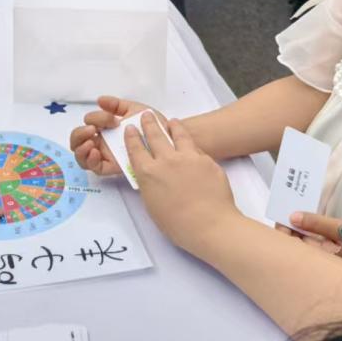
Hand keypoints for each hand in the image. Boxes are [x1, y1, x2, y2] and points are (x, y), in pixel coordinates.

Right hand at [70, 95, 153, 175]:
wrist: (169, 136)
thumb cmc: (153, 123)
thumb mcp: (134, 109)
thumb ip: (116, 104)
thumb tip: (99, 100)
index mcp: (106, 127)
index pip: (89, 123)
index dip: (95, 118)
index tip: (112, 117)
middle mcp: (103, 141)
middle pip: (78, 141)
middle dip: (79, 134)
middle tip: (92, 129)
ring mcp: (107, 155)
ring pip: (82, 156)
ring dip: (81, 148)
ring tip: (90, 143)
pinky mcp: (114, 167)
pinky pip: (96, 168)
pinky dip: (91, 161)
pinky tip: (95, 152)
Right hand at [126, 114, 238, 254]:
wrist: (210, 225)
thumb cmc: (179, 225)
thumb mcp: (153, 205)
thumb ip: (151, 185)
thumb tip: (154, 176)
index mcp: (149, 173)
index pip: (136, 149)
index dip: (132, 137)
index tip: (130, 129)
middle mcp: (166, 160)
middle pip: (155, 135)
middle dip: (149, 123)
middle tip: (146, 115)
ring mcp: (188, 157)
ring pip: (179, 134)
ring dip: (173, 125)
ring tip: (171, 121)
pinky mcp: (206, 159)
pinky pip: (196, 148)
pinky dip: (191, 143)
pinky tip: (191, 143)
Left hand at [288, 211, 341, 269]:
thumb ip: (317, 224)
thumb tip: (292, 216)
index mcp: (317, 258)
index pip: (290, 244)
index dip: (283, 230)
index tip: (282, 216)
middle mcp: (319, 267)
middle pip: (295, 249)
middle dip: (290, 233)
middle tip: (289, 215)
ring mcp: (328, 268)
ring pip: (306, 251)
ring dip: (301, 236)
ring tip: (298, 220)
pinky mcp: (337, 267)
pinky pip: (317, 253)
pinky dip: (312, 242)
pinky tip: (314, 232)